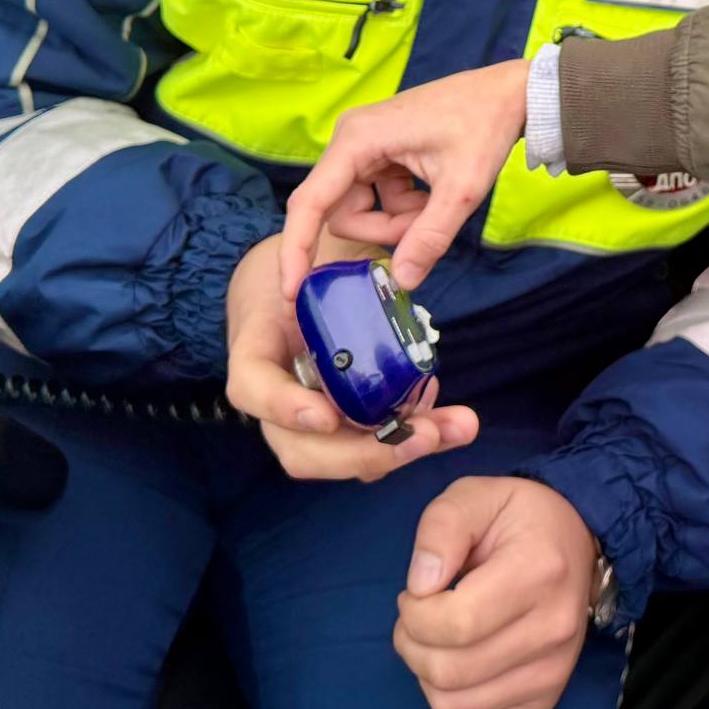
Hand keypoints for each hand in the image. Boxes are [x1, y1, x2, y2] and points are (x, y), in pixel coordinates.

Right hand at [224, 235, 477, 480]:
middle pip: (301, 452)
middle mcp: (274, 399)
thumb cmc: (300, 264)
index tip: (327, 416)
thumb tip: (401, 277)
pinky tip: (447, 419)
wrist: (290, 283)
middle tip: (426, 434)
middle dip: (366, 453)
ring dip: (401, 452)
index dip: (285, 408)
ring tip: (456, 427)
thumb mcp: (310, 250)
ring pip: (340, 459)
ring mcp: (305, 419)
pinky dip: (409, 437)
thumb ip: (343, 265)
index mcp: (255, 350)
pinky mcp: (340, 423)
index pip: (252, 389)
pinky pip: (367, 444)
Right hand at [278, 58, 531, 296]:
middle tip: (425, 223)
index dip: (297, 249)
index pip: (311, 203)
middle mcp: (351, 139)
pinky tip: (434, 191)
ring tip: (436, 203)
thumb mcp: (462, 189)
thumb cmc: (485, 127)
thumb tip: (401, 281)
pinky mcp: (378, 152)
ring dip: (396, 220)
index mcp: (358, 140)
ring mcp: (363, 145)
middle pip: (341, 212)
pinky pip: (376, 197)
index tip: (290, 290)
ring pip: (359, 208)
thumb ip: (429, 236)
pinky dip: (404, 207)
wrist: (509, 93)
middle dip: (382, 230)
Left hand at [395, 476, 601, 708]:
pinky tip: (455, 665)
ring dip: (424, 676)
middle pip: (450, 671)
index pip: (457, 623)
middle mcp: (554, 630)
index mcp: (538, 571)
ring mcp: (554, 672)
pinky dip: (446, 704)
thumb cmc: (517, 517)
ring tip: (434, 639)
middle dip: (411, 644)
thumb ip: (441, 529)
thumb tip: (420, 585)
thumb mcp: (474, 495)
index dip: (414, 614)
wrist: (576, 541)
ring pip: (453, 707)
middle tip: (416, 615)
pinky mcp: (545, 699)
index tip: (413, 592)